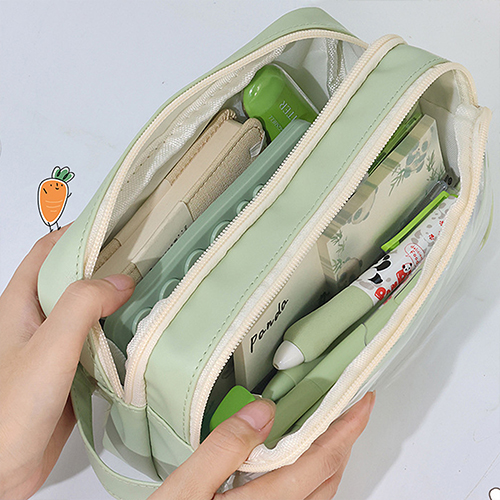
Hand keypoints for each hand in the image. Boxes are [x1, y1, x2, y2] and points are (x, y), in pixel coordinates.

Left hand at [0, 229, 134, 498]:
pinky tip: (143, 336)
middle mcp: (39, 320)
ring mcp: (56, 346)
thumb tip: (121, 280)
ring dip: (118, 301)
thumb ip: (82, 306)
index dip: (80, 232)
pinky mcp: (71, 371)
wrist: (1, 472)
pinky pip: (99, 343)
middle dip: (108, 265)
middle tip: (146, 257)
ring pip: (91, 311)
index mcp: (23, 304)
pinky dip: (121, 334)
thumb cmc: (8, 412)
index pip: (50, 251)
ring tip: (153, 291)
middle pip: (75, 278)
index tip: (116, 223)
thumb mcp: (47, 348)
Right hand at [150, 391, 374, 499]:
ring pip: (320, 491)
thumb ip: (225, 447)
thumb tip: (263, 410)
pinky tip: (296, 458)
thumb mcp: (187, 487)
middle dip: (344, 439)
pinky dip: (311, 472)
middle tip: (347, 408)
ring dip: (330, 456)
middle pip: (329, 477)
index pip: (321, 459)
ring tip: (326, 426)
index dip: (347, 428)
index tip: (361, 402)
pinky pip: (303, 499)